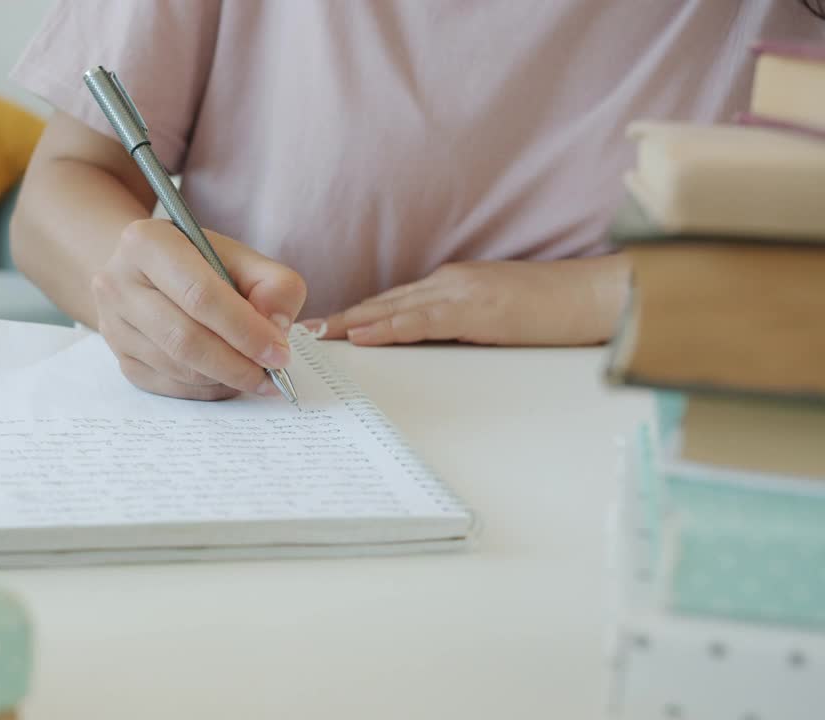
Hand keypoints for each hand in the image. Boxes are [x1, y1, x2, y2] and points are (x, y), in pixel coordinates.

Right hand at [92, 219, 307, 399]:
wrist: (147, 273)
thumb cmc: (199, 263)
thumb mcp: (240, 257)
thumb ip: (273, 284)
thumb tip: (277, 328)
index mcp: (148, 242)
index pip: (201, 295)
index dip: (245, 329)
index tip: (279, 352)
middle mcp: (118, 283)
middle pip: (185, 338)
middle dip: (237, 363)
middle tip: (272, 374)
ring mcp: (113, 325)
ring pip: (178, 368)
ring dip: (225, 379)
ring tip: (255, 374)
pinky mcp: (120, 358)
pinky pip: (170, 386)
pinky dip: (207, 389)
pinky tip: (228, 378)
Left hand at [305, 256, 629, 346]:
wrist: (595, 295)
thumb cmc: (556, 309)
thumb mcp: (500, 314)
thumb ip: (464, 322)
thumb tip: (434, 343)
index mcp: (454, 283)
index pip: (395, 300)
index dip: (358, 313)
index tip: (327, 325)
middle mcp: (449, 282)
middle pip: (384, 301)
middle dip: (343, 316)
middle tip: (304, 329)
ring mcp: (460, 293)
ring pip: (393, 309)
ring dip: (352, 322)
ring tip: (317, 335)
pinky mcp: (474, 310)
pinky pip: (420, 322)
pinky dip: (386, 329)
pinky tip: (361, 336)